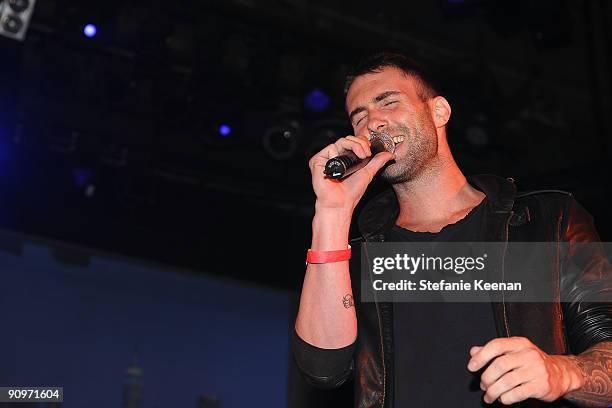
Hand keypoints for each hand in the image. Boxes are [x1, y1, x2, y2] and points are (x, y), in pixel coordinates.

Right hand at [308, 135, 394, 213]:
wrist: (340, 203)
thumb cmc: (351, 193)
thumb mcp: (368, 173)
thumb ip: (378, 162)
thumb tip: (389, 154)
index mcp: (347, 159)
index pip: (354, 142)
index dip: (362, 142)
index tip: (370, 150)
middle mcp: (337, 157)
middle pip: (348, 139)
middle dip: (360, 143)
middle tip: (366, 154)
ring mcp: (327, 158)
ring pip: (341, 141)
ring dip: (354, 145)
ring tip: (361, 156)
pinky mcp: (318, 160)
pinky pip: (330, 147)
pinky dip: (339, 151)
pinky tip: (343, 161)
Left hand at [467, 337, 582, 404]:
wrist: (560, 374)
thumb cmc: (531, 362)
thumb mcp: (514, 351)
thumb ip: (493, 351)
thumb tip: (473, 352)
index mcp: (519, 343)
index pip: (496, 345)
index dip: (481, 356)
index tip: (471, 367)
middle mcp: (528, 354)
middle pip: (500, 365)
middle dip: (487, 378)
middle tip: (483, 386)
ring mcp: (536, 370)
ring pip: (507, 381)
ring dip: (493, 391)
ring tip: (489, 396)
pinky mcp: (541, 386)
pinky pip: (517, 394)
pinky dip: (506, 398)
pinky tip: (502, 399)